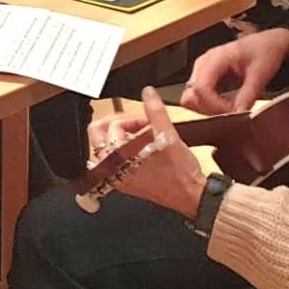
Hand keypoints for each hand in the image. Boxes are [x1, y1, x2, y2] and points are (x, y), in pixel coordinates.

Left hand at [87, 88, 206, 217]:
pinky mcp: (124, 181)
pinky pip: (113, 159)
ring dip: (121, 135)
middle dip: (118, 123)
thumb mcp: (168, 137)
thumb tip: (148, 93)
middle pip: (98, 135)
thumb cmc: (180, 174)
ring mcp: (116, 177)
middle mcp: (112, 170)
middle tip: (136, 122)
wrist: (190, 195)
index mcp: (117, 160)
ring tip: (142, 135)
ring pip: (105, 147)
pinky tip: (142, 147)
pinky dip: (124, 148)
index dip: (132, 119)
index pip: (112, 127)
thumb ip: (156, 112)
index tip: (147, 121)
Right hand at [183, 28, 288, 114]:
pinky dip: (211, 107)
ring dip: (209, 110)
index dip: (214, 105)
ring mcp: (202, 72)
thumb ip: (248, 94)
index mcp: (215, 58)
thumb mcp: (260, 72)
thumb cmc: (264, 51)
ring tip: (231, 110)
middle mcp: (203, 65)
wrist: (268, 43)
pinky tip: (229, 107)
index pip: (201, 88)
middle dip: (209, 110)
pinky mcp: (206, 80)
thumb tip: (240, 114)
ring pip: (192, 99)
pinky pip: (200, 99)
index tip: (233, 113)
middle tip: (231, 114)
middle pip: (191, 96)